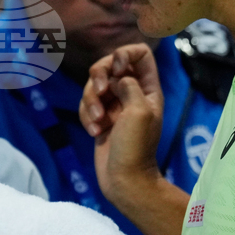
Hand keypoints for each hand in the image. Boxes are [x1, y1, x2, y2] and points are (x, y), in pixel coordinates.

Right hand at [78, 43, 164, 203]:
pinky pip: (86, 105)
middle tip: (100, 93)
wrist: (124, 180)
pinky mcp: (100, 118)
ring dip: (90, 101)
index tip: (117, 69)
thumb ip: (129, 85)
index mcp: (148, 89)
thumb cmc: (136, 148)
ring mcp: (115, 106)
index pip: (140, 54)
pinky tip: (94, 132)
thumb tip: (117, 78)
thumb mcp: (139, 111)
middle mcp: (131, 93)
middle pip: (109, 65)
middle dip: (98, 76)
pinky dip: (85, 116)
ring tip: (97, 123)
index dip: (125, 54)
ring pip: (93, 85)